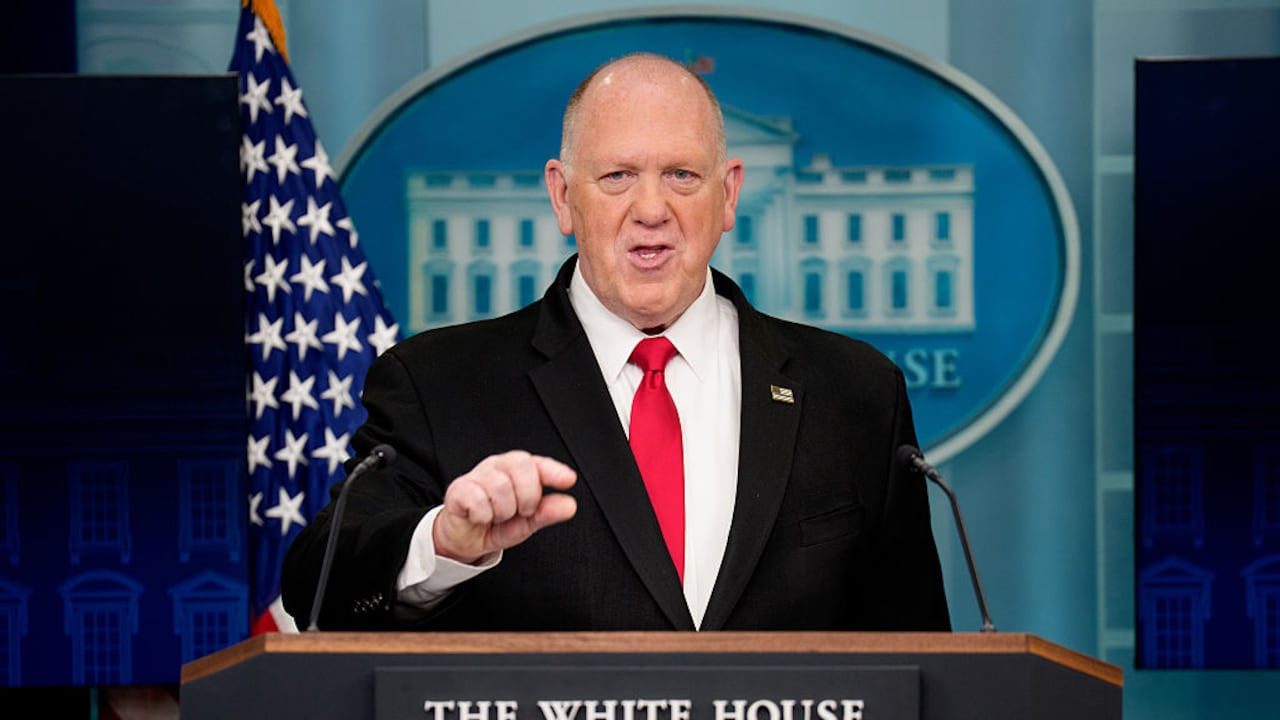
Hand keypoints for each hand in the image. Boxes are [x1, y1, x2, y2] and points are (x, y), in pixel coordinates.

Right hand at [433, 450, 577, 563]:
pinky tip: (480, 517)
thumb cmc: (496, 523)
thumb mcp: (526, 522)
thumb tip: (569, 505)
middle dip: (528, 495)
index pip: (538, 463)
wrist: (464, 539)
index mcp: (517, 471)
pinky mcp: (458, 489)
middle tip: (522, 512)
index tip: (568, 480)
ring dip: (503, 511)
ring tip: (497, 516)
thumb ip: (546, 512)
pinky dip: (483, 515)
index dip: (554, 470)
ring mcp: (477, 475)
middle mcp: (498, 467)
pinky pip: (478, 500)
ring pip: (501, 486)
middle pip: (521, 466)